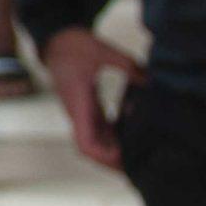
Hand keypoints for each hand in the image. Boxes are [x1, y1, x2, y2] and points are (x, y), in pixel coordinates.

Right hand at [41, 27, 143, 169]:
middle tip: (140, 165)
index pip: (85, 143)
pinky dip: (115, 136)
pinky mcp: (87, 108)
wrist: (55, 40)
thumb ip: (126, 64)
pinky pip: (100, 130)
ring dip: (115, 151)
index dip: (103, 157)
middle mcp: (79, 114)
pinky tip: (133, 130)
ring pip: (96, 142)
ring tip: (140, 153)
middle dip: (113, 162)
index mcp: (79, 105)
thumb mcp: (100, 50)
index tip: (123, 157)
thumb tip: (151, 80)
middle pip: (92, 150)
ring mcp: (83, 113)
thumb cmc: (73, 46)